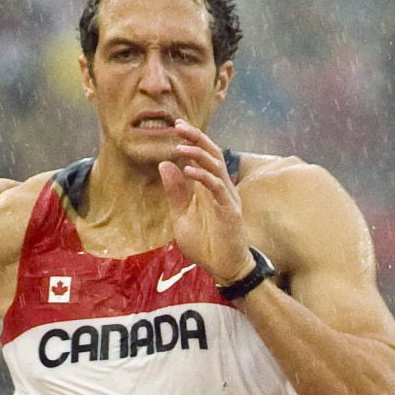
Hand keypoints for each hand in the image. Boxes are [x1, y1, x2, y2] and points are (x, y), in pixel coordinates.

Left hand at [158, 123, 249, 283]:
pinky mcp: (230, 211)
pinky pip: (217, 188)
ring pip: (216, 167)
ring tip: (180, 147)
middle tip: (179, 126)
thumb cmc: (205, 245)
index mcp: (209, 187)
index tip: (178, 125)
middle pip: (212, 154)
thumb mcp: (181, 217)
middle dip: (196, 138)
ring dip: (198, 155)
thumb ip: (175, 192)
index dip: (193, 139)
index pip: (203, 155)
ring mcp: (227, 198)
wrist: (223, 269)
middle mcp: (220, 188)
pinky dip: (203, 178)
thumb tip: (164, 164)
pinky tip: (188, 171)